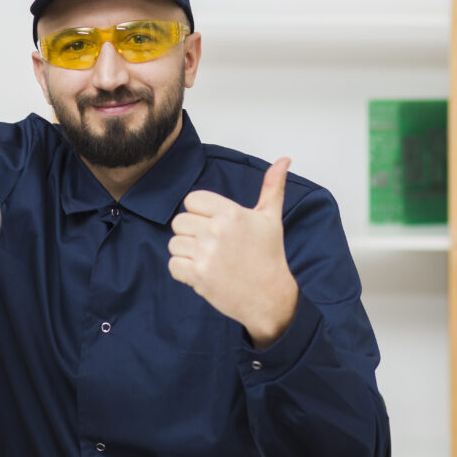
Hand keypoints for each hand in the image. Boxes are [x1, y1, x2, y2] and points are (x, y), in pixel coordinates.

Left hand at [167, 158, 298, 348]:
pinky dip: (183, 271)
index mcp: (231, 213)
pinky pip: (172, 265)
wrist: (270, 297)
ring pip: (174, 243)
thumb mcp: (271, 218)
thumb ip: (272, 187)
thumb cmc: (269, 256)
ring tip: (209, 259)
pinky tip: (202, 272)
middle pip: (179, 221)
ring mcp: (205, 254)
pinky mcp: (198, 275)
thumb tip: (284, 159)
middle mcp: (216, 231)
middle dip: (191, 233)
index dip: (199, 212)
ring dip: (186, 253)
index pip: (192, 200)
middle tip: (211, 245)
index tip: (213, 224)